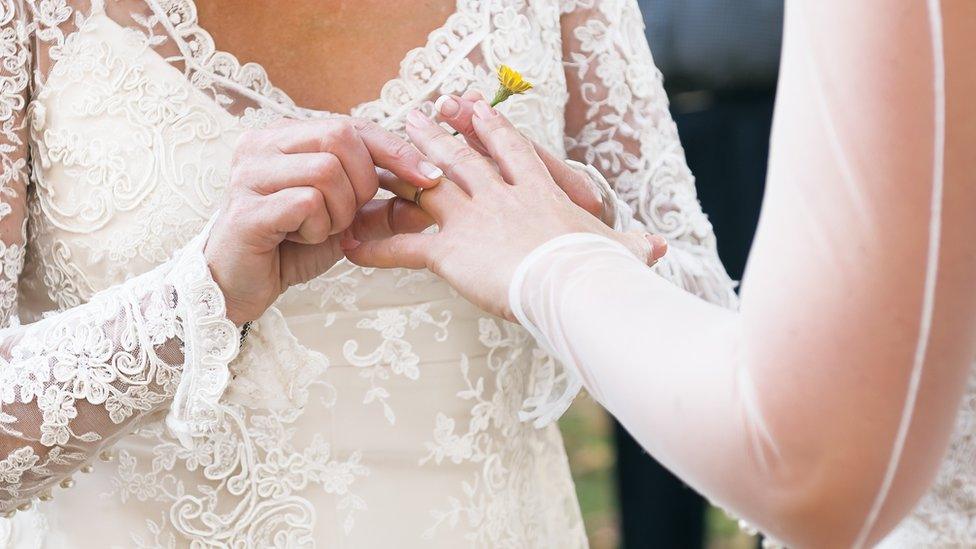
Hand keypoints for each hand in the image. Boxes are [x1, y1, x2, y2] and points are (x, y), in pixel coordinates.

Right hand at [206, 117, 440, 324]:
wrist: (239, 286)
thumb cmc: (289, 247)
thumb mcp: (346, 221)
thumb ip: (384, 206)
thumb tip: (434, 193)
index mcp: (285, 136)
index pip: (352, 125)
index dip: (395, 149)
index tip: (429, 176)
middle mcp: (261, 144)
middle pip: (340, 137)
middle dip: (362, 182)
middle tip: (348, 215)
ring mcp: (248, 174)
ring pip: (326, 170)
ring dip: (338, 210)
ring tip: (318, 229)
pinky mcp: (245, 208)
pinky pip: (307, 203)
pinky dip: (318, 228)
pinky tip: (299, 239)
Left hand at [341, 101, 665, 320]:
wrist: (578, 284)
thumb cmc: (604, 270)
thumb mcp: (622, 253)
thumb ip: (634, 246)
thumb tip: (662, 248)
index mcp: (539, 193)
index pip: (512, 151)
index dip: (491, 129)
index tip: (473, 108)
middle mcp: (501, 196)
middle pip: (462, 156)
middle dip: (439, 134)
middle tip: (418, 113)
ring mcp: (473, 219)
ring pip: (429, 184)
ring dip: (404, 165)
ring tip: (386, 145)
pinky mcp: (451, 250)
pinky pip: (405, 246)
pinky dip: (376, 246)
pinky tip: (351, 245)